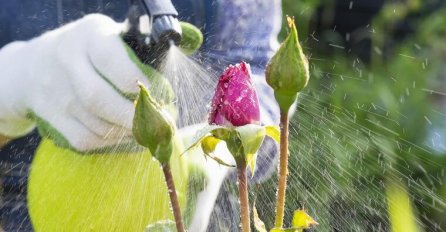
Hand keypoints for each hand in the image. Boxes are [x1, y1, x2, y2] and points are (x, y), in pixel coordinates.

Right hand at [0, 14, 154, 151]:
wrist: (34, 64)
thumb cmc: (90, 51)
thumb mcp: (110, 38)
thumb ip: (137, 55)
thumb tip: (167, 92)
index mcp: (89, 36)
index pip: (112, 62)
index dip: (137, 84)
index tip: (155, 95)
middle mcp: (66, 61)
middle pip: (99, 98)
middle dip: (133, 116)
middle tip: (156, 122)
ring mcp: (55, 92)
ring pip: (95, 124)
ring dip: (126, 132)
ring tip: (144, 129)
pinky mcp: (51, 117)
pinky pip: (86, 139)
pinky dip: (111, 142)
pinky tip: (124, 135)